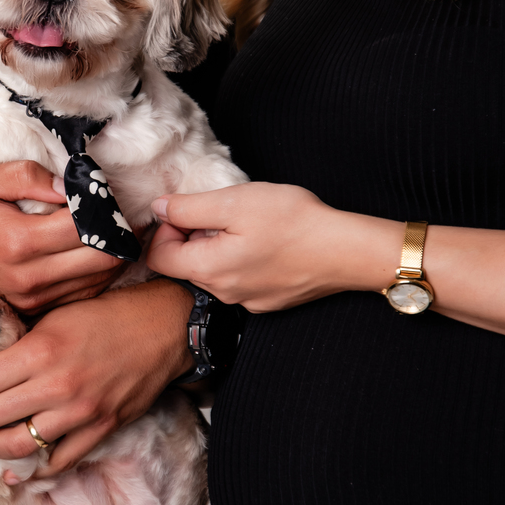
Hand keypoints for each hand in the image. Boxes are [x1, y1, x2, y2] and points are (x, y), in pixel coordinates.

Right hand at [0, 162, 120, 313]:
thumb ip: (28, 176)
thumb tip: (71, 186)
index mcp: (18, 241)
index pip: (86, 226)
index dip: (104, 207)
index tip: (101, 193)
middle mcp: (29, 277)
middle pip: (104, 259)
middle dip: (118, 233)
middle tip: (115, 213)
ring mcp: (33, 299)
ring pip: (100, 280)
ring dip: (111, 254)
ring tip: (106, 231)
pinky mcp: (34, 310)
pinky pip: (83, 294)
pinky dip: (96, 273)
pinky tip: (89, 252)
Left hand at [0, 279, 194, 474]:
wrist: (163, 326)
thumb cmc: (108, 313)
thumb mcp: (56, 313)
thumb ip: (19, 339)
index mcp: (41, 349)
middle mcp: (58, 385)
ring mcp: (81, 412)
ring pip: (15, 446)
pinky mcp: (101, 428)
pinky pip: (58, 461)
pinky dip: (33, 468)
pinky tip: (19, 466)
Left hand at [147, 182, 399, 311]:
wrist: (346, 250)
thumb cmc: (293, 222)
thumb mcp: (234, 201)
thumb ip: (189, 208)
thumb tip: (158, 209)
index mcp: (209, 269)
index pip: (158, 256)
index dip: (166, 228)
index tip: (191, 210)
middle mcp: (223, 293)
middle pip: (185, 265)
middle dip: (194, 236)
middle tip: (224, 212)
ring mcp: (247, 302)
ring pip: (214, 272)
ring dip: (219, 247)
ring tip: (250, 226)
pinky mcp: (268, 302)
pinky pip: (240, 281)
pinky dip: (243, 261)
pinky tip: (268, 244)